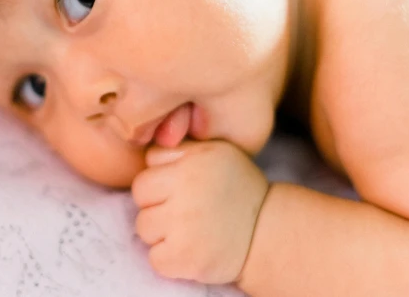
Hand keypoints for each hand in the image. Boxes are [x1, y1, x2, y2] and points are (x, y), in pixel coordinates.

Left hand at [132, 140, 268, 284]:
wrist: (268, 233)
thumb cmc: (236, 189)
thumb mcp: (215, 152)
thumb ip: (179, 148)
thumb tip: (145, 153)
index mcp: (194, 162)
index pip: (145, 173)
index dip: (159, 184)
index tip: (179, 191)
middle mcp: (188, 191)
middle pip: (140, 200)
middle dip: (157, 206)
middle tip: (185, 211)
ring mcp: (185, 226)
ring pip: (144, 229)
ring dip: (161, 233)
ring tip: (189, 230)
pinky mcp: (186, 257)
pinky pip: (155, 259)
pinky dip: (169, 259)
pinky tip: (190, 249)